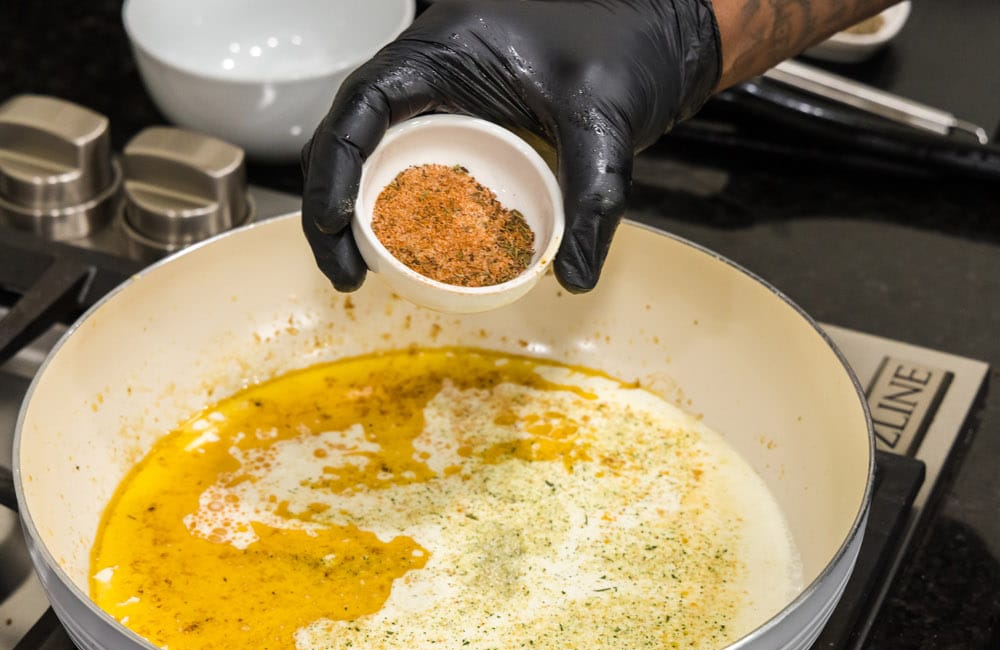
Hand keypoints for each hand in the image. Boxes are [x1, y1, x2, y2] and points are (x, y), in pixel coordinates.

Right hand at [301, 0, 721, 293]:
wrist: (665, 25)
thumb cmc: (630, 37)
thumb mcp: (605, 119)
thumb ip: (593, 197)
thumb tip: (574, 275)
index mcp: (444, 49)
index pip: (364, 104)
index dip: (336, 165)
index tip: (334, 221)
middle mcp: (435, 71)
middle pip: (356, 137)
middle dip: (335, 207)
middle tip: (346, 273)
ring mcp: (451, 98)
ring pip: (382, 155)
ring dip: (364, 214)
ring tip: (363, 274)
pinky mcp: (474, 125)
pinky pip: (424, 167)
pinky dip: (408, 211)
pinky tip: (413, 255)